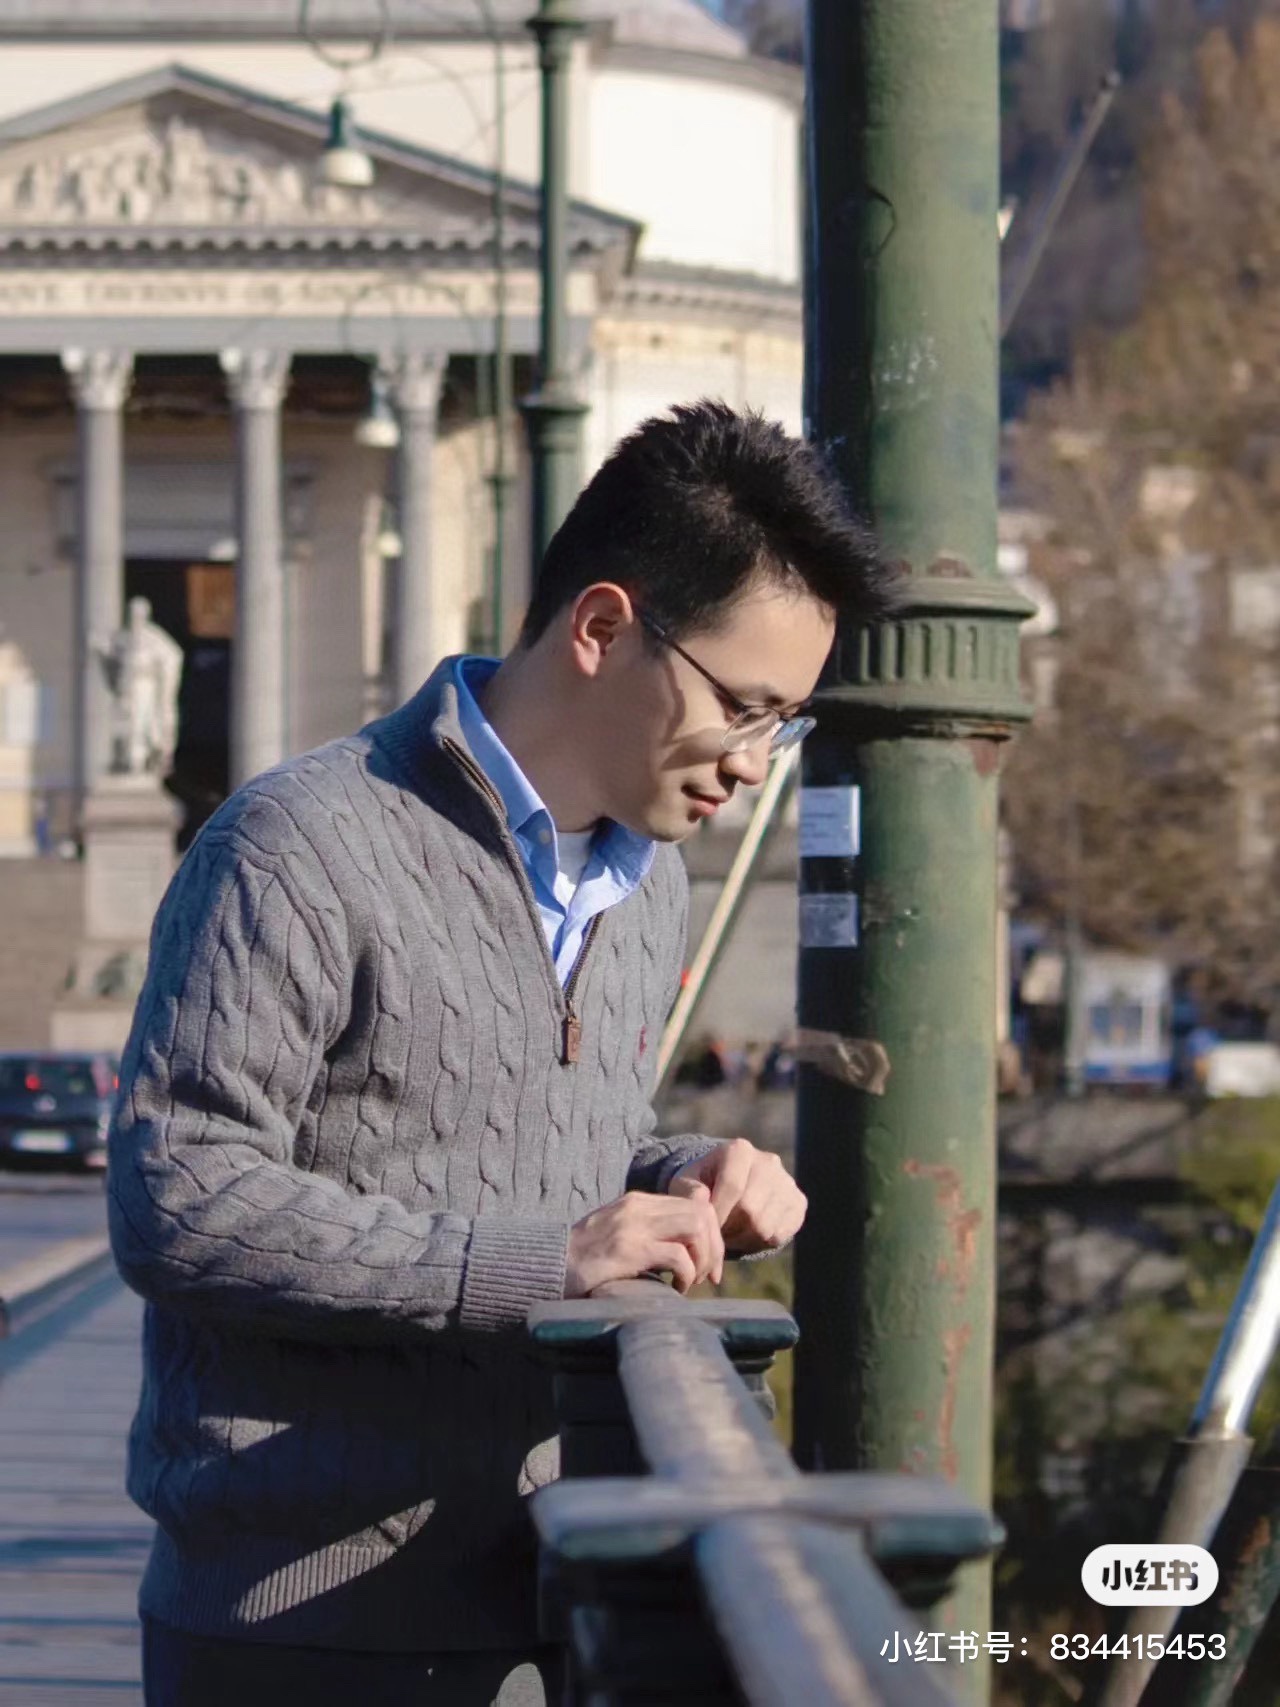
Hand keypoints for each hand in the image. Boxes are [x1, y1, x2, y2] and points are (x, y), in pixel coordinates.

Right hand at [565, 1186, 724, 1295]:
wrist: (547, 1266)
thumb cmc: (584, 1260)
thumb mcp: (618, 1235)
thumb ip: (648, 1233)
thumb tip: (686, 1250)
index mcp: (638, 1202)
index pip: (694, 1204)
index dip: (711, 1233)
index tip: (709, 1263)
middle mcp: (638, 1208)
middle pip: (702, 1214)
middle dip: (715, 1247)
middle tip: (709, 1276)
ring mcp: (633, 1227)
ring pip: (696, 1228)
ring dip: (703, 1259)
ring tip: (692, 1282)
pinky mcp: (628, 1250)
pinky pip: (677, 1256)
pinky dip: (686, 1274)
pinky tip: (676, 1289)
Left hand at [668, 1138, 805, 1255]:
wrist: (730, 1184)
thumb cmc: (704, 1184)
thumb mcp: (686, 1182)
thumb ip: (688, 1191)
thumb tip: (700, 1200)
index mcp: (740, 1150)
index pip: (732, 1186)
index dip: (718, 1213)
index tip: (706, 1226)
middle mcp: (768, 1162)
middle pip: (749, 1210)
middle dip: (728, 1228)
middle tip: (717, 1232)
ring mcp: (787, 1182)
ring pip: (765, 1226)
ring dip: (742, 1238)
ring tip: (730, 1232)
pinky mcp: (798, 1203)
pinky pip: (779, 1235)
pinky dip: (760, 1241)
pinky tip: (747, 1233)